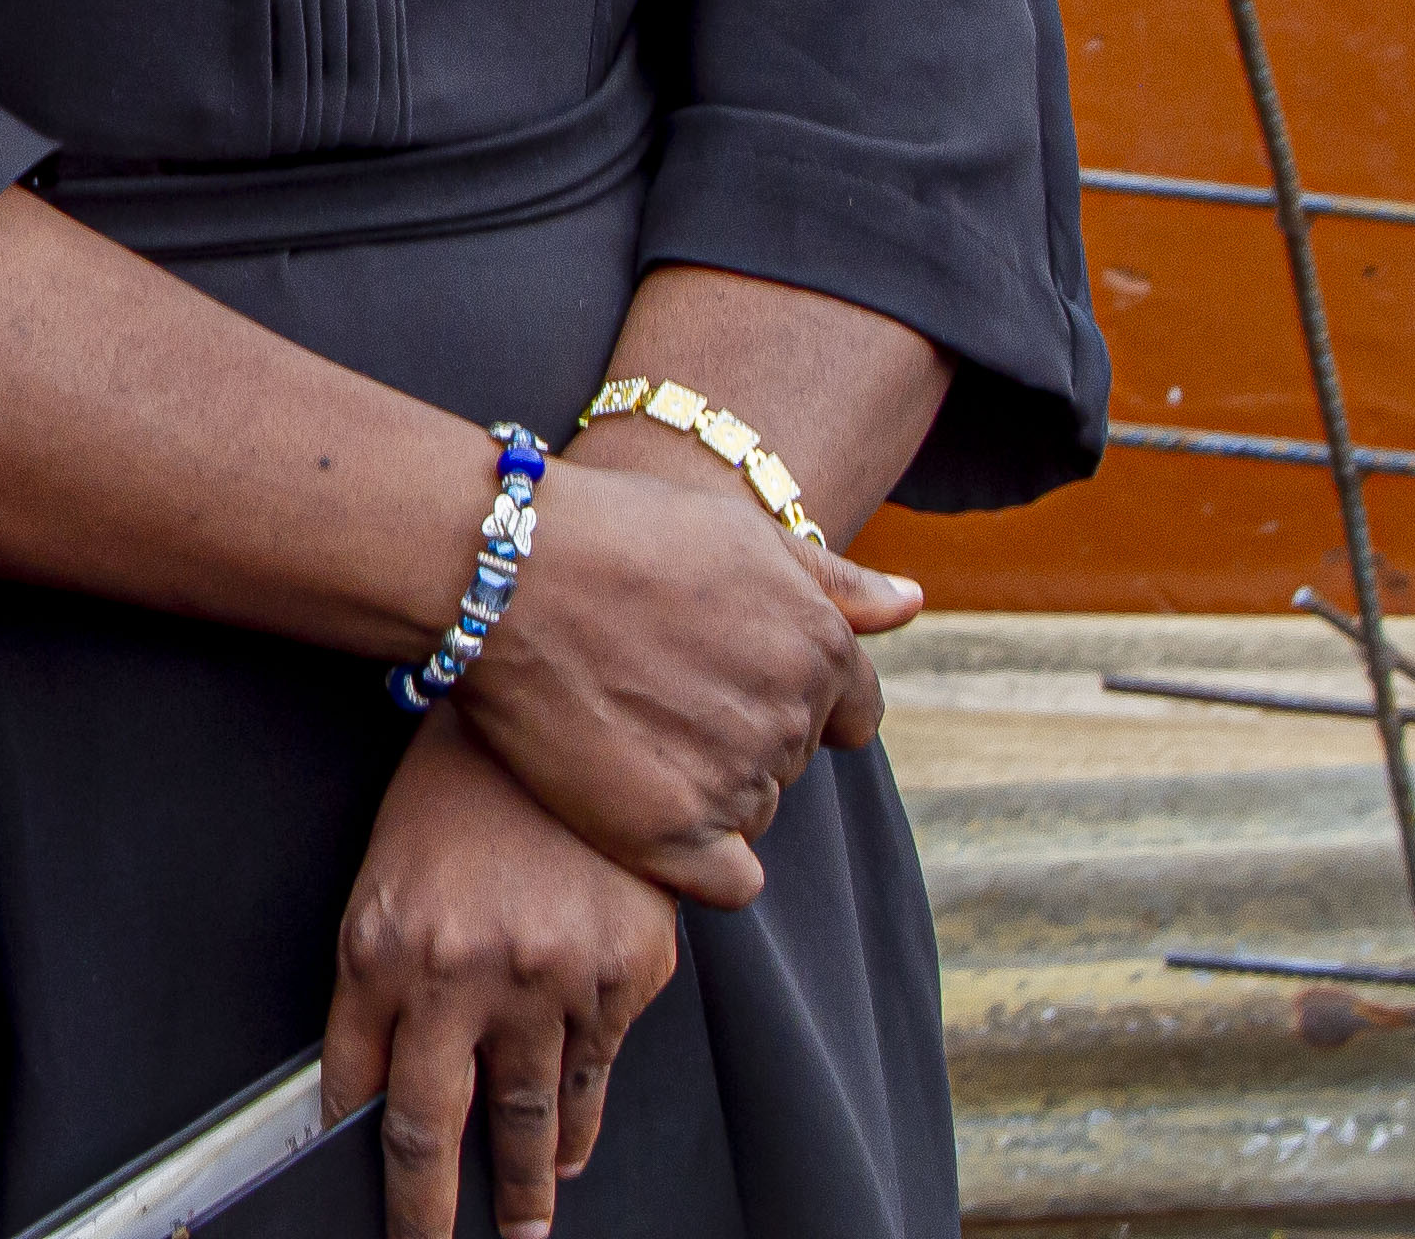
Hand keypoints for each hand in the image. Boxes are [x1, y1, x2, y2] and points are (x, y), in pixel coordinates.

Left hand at [322, 712, 682, 1238]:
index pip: (363, 1091)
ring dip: (522, 1189)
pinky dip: (581, 1123)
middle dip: (430, 1213)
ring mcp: (549, 979)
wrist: (553, 702)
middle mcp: (460, 974)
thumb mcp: (386, 878)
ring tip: (517, 1230)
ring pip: (531, 1122)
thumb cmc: (457, 790)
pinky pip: (599, 1073)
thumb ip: (379, 982)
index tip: (372, 1208)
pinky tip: (570, 1153)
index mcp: (383, 948)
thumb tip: (371, 1086)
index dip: (364, 1160)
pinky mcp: (625, 973)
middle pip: (439, 1131)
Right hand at [446, 461, 917, 907]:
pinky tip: (643, 808)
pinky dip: (697, 861)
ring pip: (751, 813)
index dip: (789, 696)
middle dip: (735, 732)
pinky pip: (727, 881)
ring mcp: (733, 781)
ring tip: (628, 728)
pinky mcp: (671, 835)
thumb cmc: (615, 533)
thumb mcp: (739, 533)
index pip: (851, 713)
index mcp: (822, 650)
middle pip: (789, 760)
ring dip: (705, 787)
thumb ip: (833, 581)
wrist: (503, 568)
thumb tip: (911, 604)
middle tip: (653, 686)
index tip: (720, 676)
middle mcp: (791, 721)